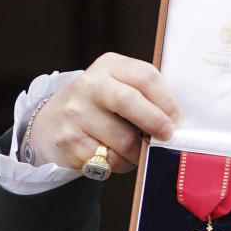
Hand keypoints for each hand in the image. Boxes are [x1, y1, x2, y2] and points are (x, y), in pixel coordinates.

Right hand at [29, 53, 181, 172]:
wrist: (52, 124)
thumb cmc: (101, 107)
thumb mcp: (119, 88)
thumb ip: (146, 96)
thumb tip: (177, 121)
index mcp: (109, 66)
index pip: (144, 76)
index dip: (166, 100)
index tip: (177, 119)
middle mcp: (89, 85)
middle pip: (128, 101)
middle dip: (155, 121)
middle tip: (167, 136)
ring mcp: (75, 113)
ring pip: (122, 139)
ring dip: (139, 151)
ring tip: (138, 150)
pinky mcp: (69, 141)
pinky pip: (108, 159)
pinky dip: (120, 163)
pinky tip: (115, 156)